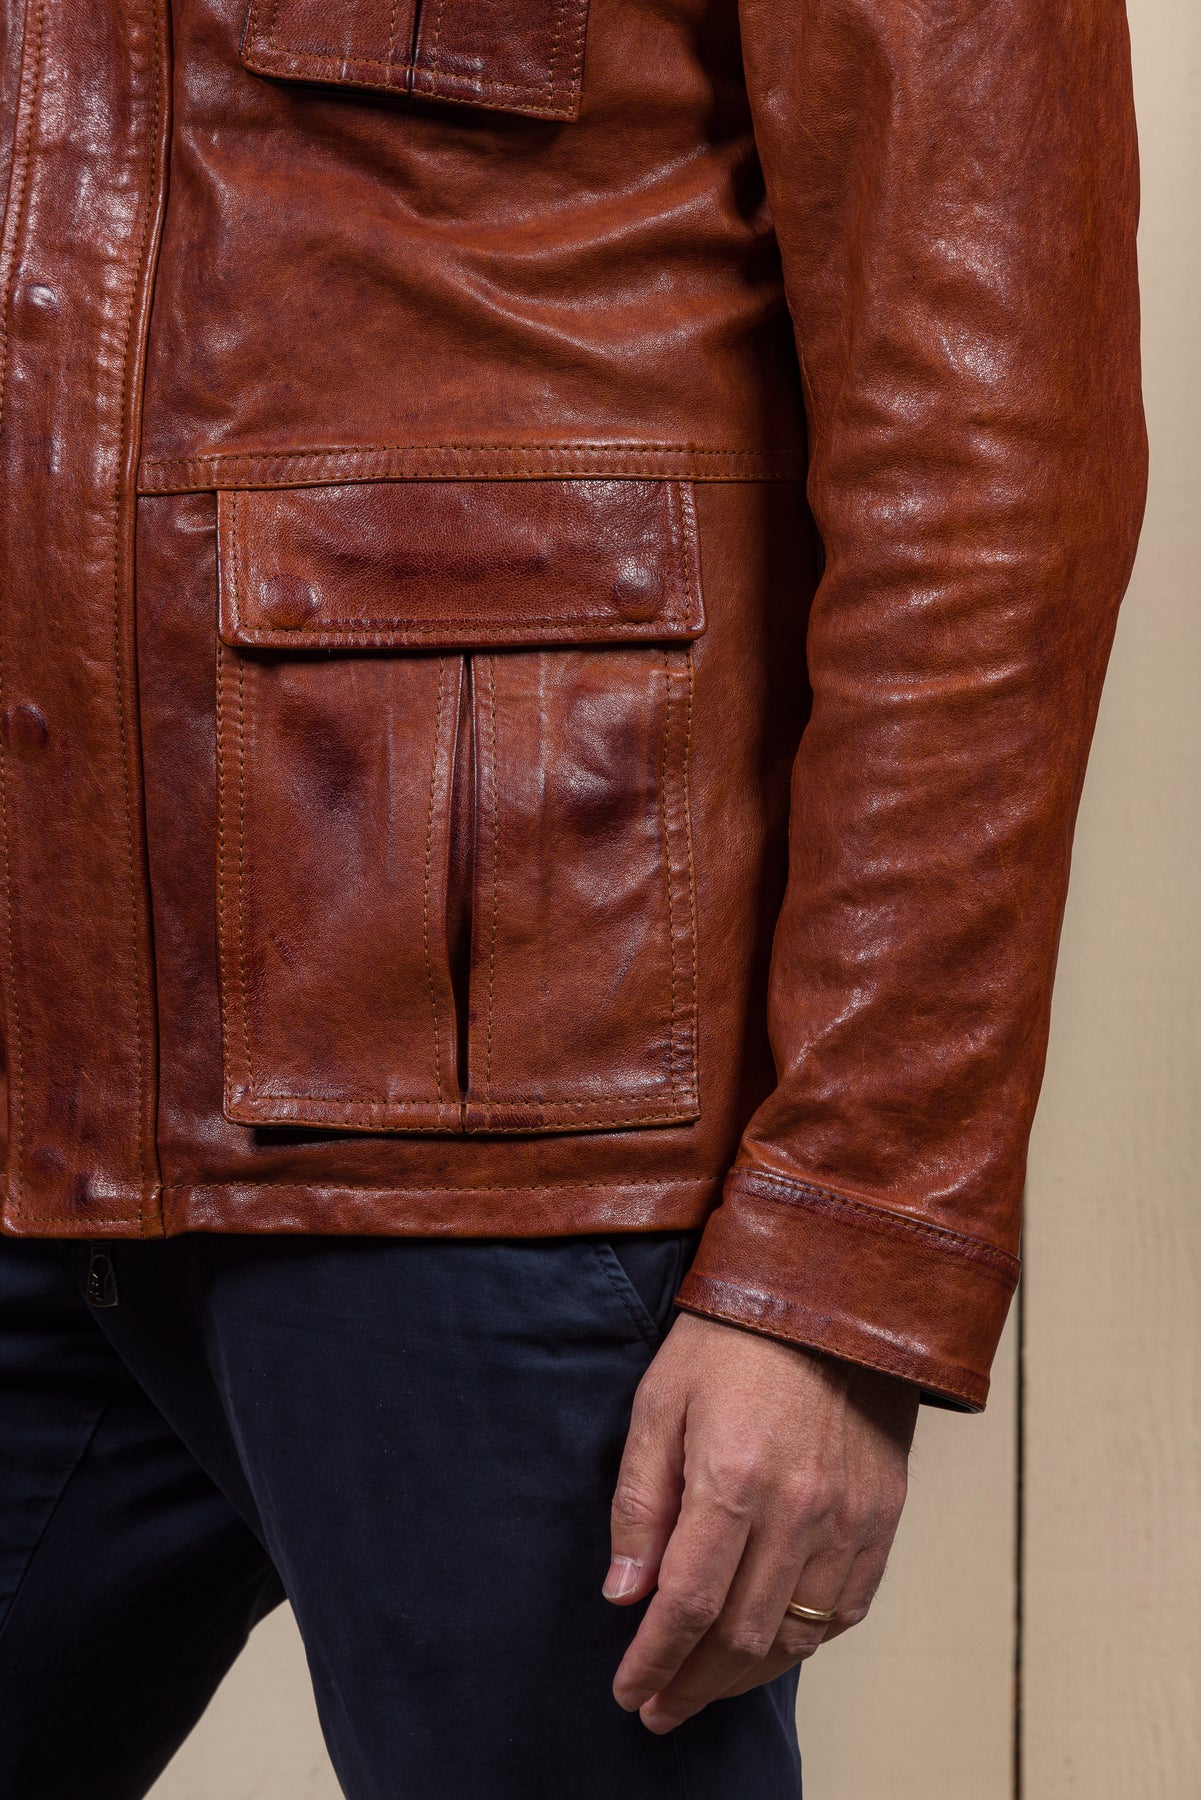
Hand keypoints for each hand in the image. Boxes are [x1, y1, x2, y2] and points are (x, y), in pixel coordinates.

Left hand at [603, 1310, 918, 1732]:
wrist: (832, 1294)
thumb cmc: (733, 1340)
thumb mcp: (661, 1402)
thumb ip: (640, 1501)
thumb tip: (625, 1591)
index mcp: (733, 1477)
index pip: (686, 1604)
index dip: (653, 1661)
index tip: (628, 1693)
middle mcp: (798, 1510)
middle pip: (740, 1635)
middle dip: (691, 1685)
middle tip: (657, 1709)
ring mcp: (849, 1518)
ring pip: (796, 1636)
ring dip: (743, 1678)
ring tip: (703, 1689)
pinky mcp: (883, 1517)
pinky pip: (845, 1610)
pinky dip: (804, 1643)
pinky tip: (770, 1649)